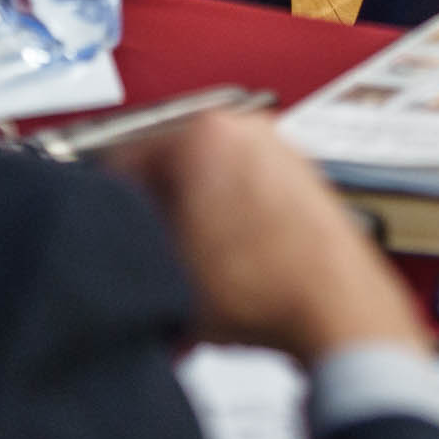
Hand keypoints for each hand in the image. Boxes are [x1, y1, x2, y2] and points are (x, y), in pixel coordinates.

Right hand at [94, 111, 425, 361]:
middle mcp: (244, 130)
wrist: (334, 308)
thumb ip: (124, 241)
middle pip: (169, 173)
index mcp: (202, 134)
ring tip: (183, 278)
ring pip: (208, 190)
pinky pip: (244, 201)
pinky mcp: (304, 181)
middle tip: (143, 261)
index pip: (122, 163)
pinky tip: (220, 276)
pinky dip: (226, 233)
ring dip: (190, 232)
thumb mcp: (159, 268)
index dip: (105, 212)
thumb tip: (110, 237)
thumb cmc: (259, 286)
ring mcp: (279, 151)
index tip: (104, 239)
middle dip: (153, 221)